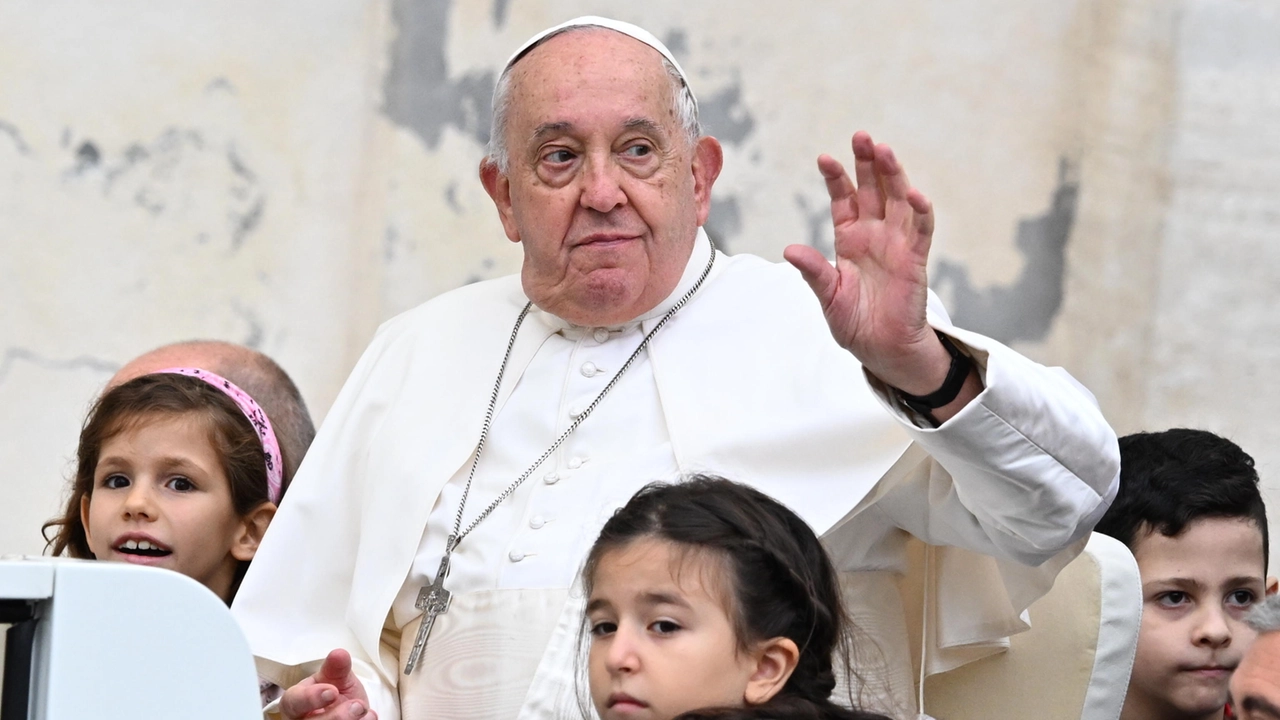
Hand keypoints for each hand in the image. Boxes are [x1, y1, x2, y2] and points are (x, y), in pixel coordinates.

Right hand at [280, 649, 377, 719]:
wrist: (350, 711)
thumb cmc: (335, 695)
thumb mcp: (337, 679)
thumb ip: (337, 668)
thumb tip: (339, 654)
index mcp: (297, 702)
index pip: (293, 701)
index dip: (311, 698)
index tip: (332, 691)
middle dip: (335, 717)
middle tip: (357, 706)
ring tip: (364, 712)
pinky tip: (368, 718)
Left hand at [784, 131, 949, 395]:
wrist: (880, 349)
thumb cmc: (854, 321)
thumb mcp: (827, 296)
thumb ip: (814, 272)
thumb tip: (789, 250)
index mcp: (849, 238)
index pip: (843, 199)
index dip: (836, 178)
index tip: (824, 158)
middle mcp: (874, 234)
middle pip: (872, 190)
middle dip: (867, 163)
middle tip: (861, 136)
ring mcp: (897, 244)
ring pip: (898, 201)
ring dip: (893, 176)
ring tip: (884, 151)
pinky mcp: (915, 260)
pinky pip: (921, 231)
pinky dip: (920, 212)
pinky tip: (914, 194)